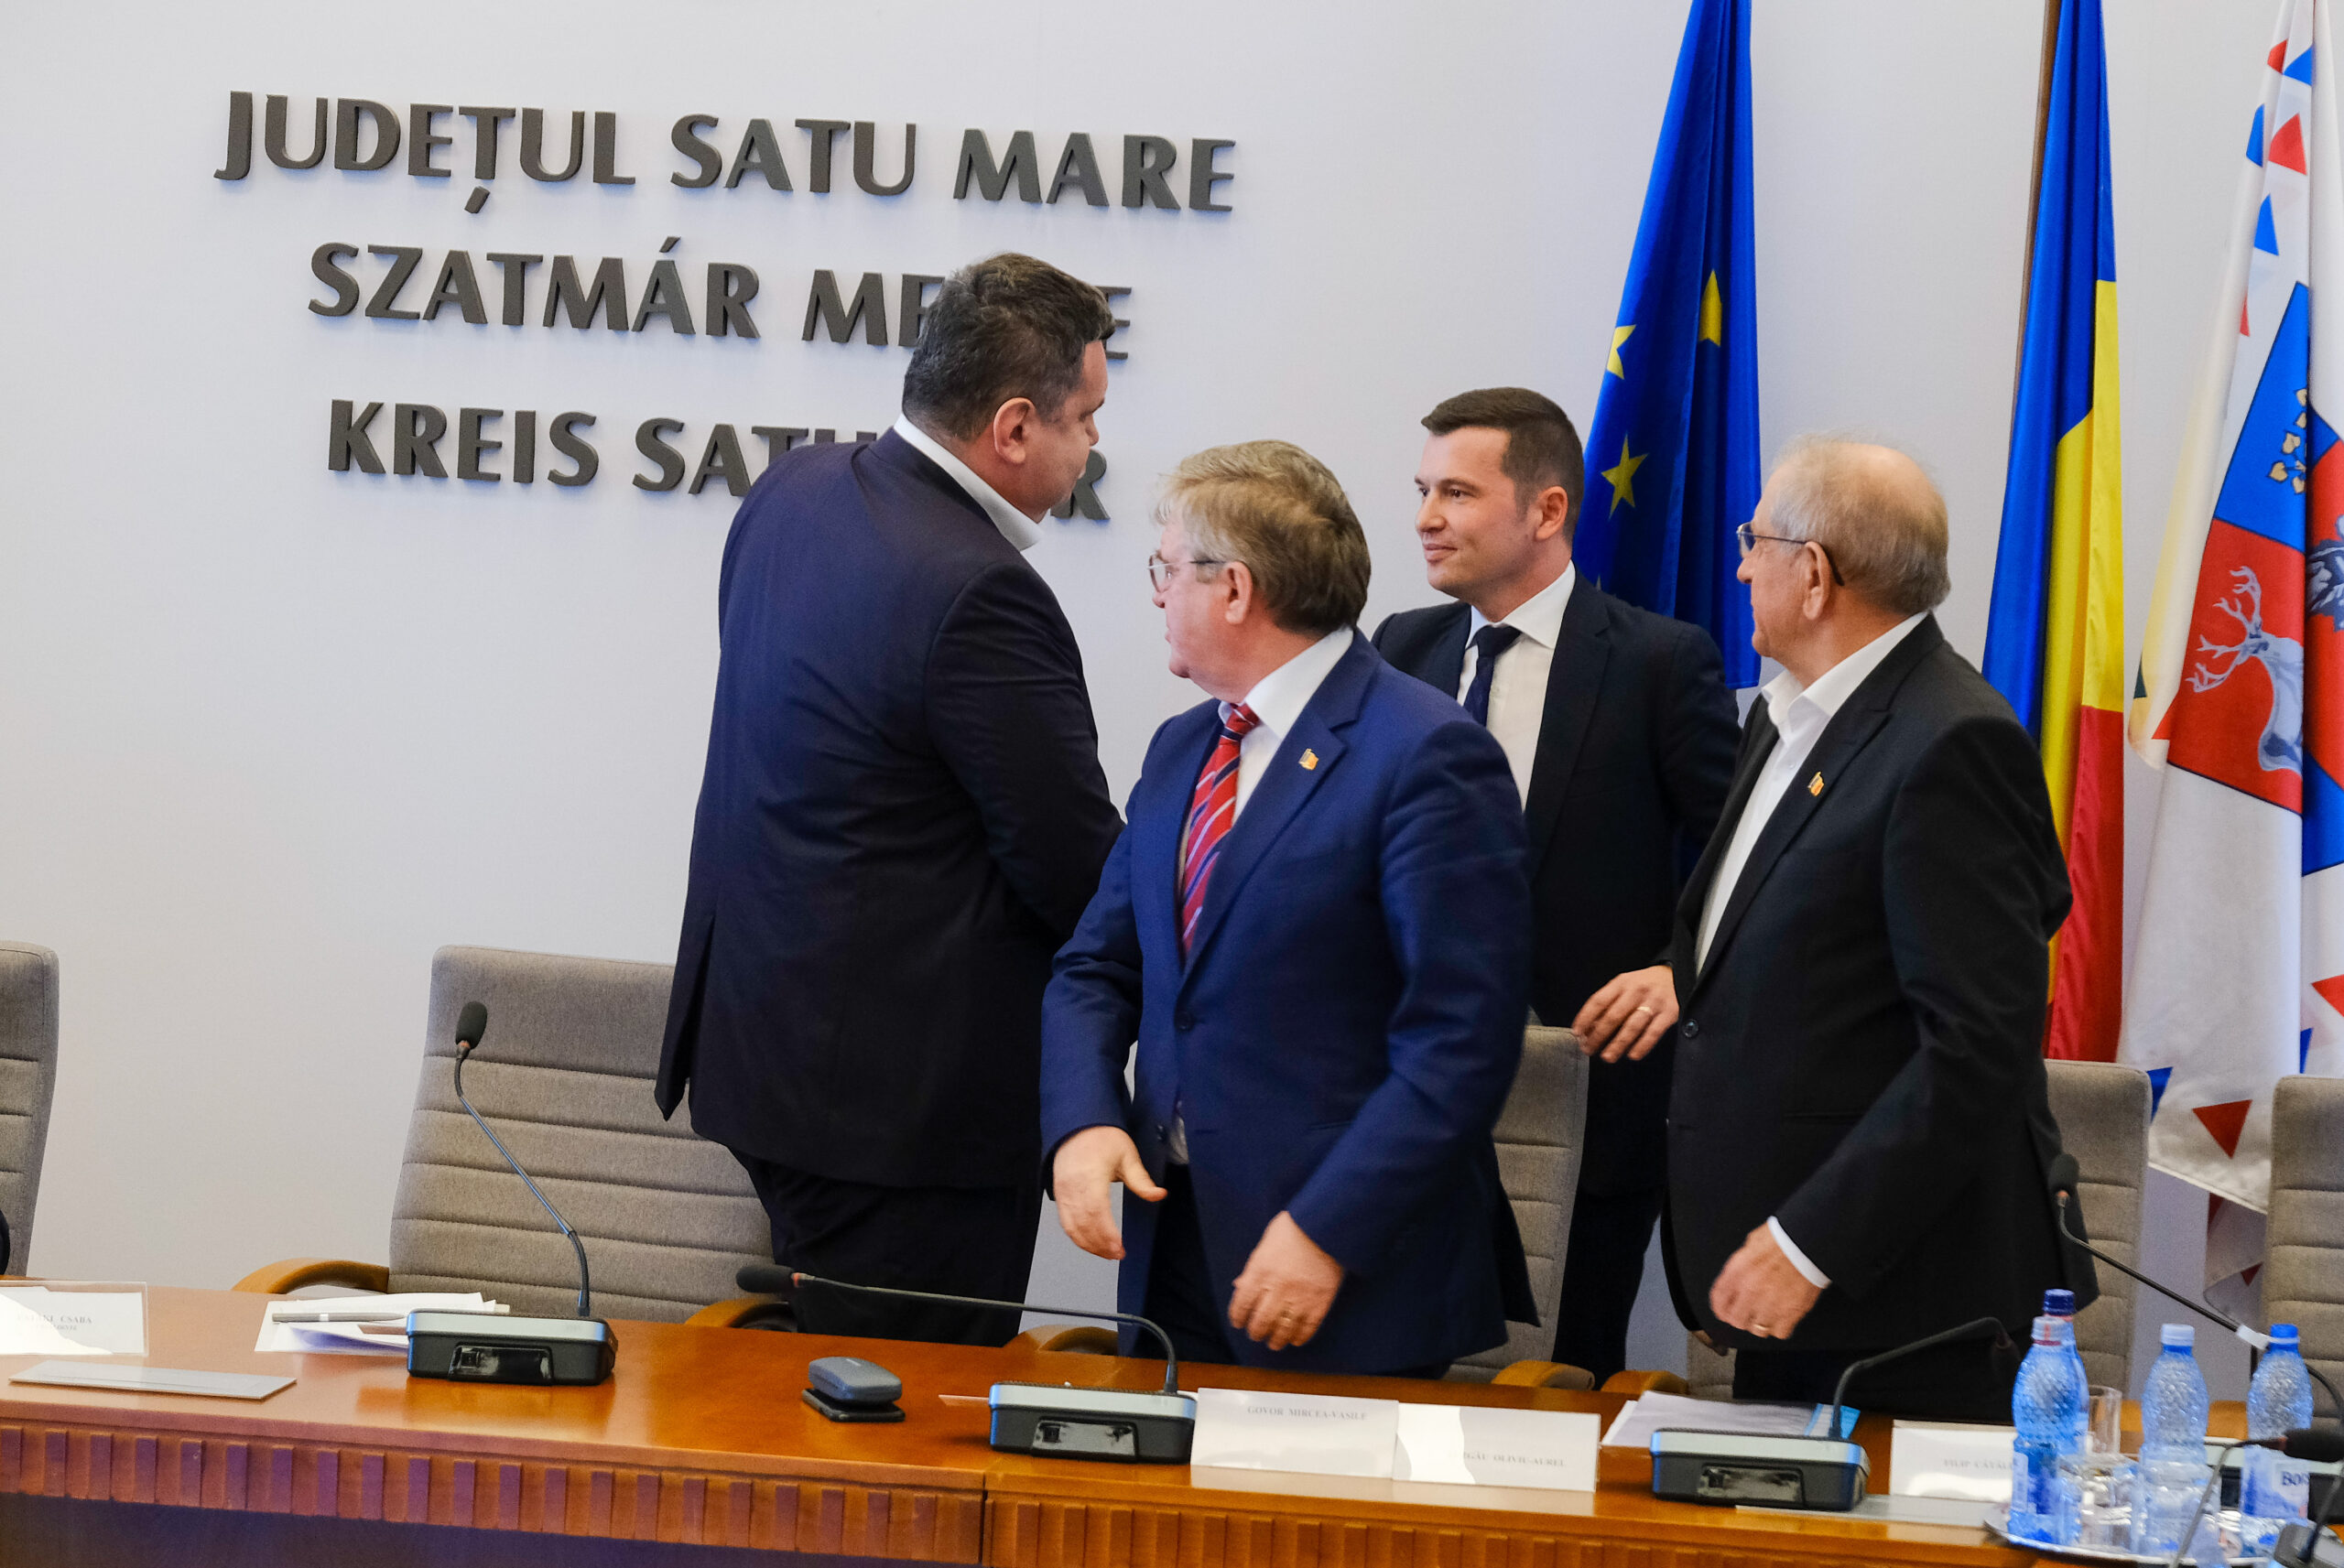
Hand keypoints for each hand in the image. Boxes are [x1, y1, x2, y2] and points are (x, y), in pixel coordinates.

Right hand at [1051, 1126, 1165, 1260]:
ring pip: (1071, 1227)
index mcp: (1091, 1176)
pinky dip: (1076, 1236)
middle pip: (1083, 1224)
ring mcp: (1063, 1192)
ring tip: (1107, 1253)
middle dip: (1100, 1244)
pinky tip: (1090, 1243)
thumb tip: (1159, 1195)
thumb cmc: (1102, 1137)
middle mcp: (1073, 1186)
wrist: (1078, 1124)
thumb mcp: (1127, 1154)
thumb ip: (1141, 1179)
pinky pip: (1065, 1221)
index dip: (1107, 1235)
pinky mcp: (1059, 1195)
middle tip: (1118, 1255)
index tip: (1120, 1248)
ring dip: (1088, 1244)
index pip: (1096, 1212)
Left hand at [1228, 1211, 1343, 1349]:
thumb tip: (1240, 1285)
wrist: (1327, 1226)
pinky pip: (1308, 1328)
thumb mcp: (1265, 1244)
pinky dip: (1300, 1337)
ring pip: (1283, 1330)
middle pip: (1261, 1322)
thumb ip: (1253, 1268)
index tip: (1238, 1322)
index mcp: (1260, 1272)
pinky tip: (1295, 1339)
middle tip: (1256, 1334)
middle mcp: (1277, 1288)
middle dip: (1256, 1332)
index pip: (1242, 1304)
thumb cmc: (1294, 1229)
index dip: (1238, 1317)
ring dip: (1276, 1340)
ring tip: (1274, 1342)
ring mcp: (1299, 1297)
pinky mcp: (1320, 1302)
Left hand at [1572, 965, 1677, 1062]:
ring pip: (1632, 1027)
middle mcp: (1636, 991)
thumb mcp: (1624, 986)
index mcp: (1621, 983)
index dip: (1585, 1018)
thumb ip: (1608, 1003)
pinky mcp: (1669, 1013)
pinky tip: (1632, 1055)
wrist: (1676, 976)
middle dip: (1598, 1035)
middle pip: (1613, 1016)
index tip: (1577, 1033)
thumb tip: (1590, 1027)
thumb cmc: (1644, 985)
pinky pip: (1653, 1032)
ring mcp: (1654, 1002)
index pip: (1598, 1001)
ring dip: (1617, 1044)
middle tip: (1589, 1049)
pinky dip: (1642, 1045)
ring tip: (1607, 1056)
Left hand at [1709, 1222, 1822, 1340]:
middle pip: (1736, 1320)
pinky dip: (1781, 1327)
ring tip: (1767, 1314)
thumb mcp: (1752, 1244)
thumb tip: (1739, 1274)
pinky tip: (1783, 1317)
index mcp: (1737, 1272)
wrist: (1808, 1244)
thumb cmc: (1782, 1239)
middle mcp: (1750, 1291)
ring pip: (1757, 1329)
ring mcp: (1769, 1305)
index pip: (1719, 1300)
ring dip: (1761, 1323)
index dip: (1720, 1309)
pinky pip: (1779, 1332)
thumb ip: (1742, 1263)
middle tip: (1748, 1314)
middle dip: (1741, 1318)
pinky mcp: (1790, 1313)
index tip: (1723, 1312)